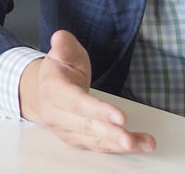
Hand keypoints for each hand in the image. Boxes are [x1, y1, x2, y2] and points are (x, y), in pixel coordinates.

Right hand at [18, 29, 155, 153]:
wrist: (43, 91)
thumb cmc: (59, 70)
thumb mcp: (62, 52)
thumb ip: (64, 45)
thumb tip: (60, 36)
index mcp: (53, 91)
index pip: (76, 103)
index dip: (97, 110)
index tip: (120, 116)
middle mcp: (57, 115)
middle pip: (86, 126)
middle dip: (110, 133)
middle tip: (130, 139)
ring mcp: (66, 130)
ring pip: (94, 140)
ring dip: (118, 144)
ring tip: (141, 144)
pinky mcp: (78, 139)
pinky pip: (99, 145)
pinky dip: (119, 147)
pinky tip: (139, 144)